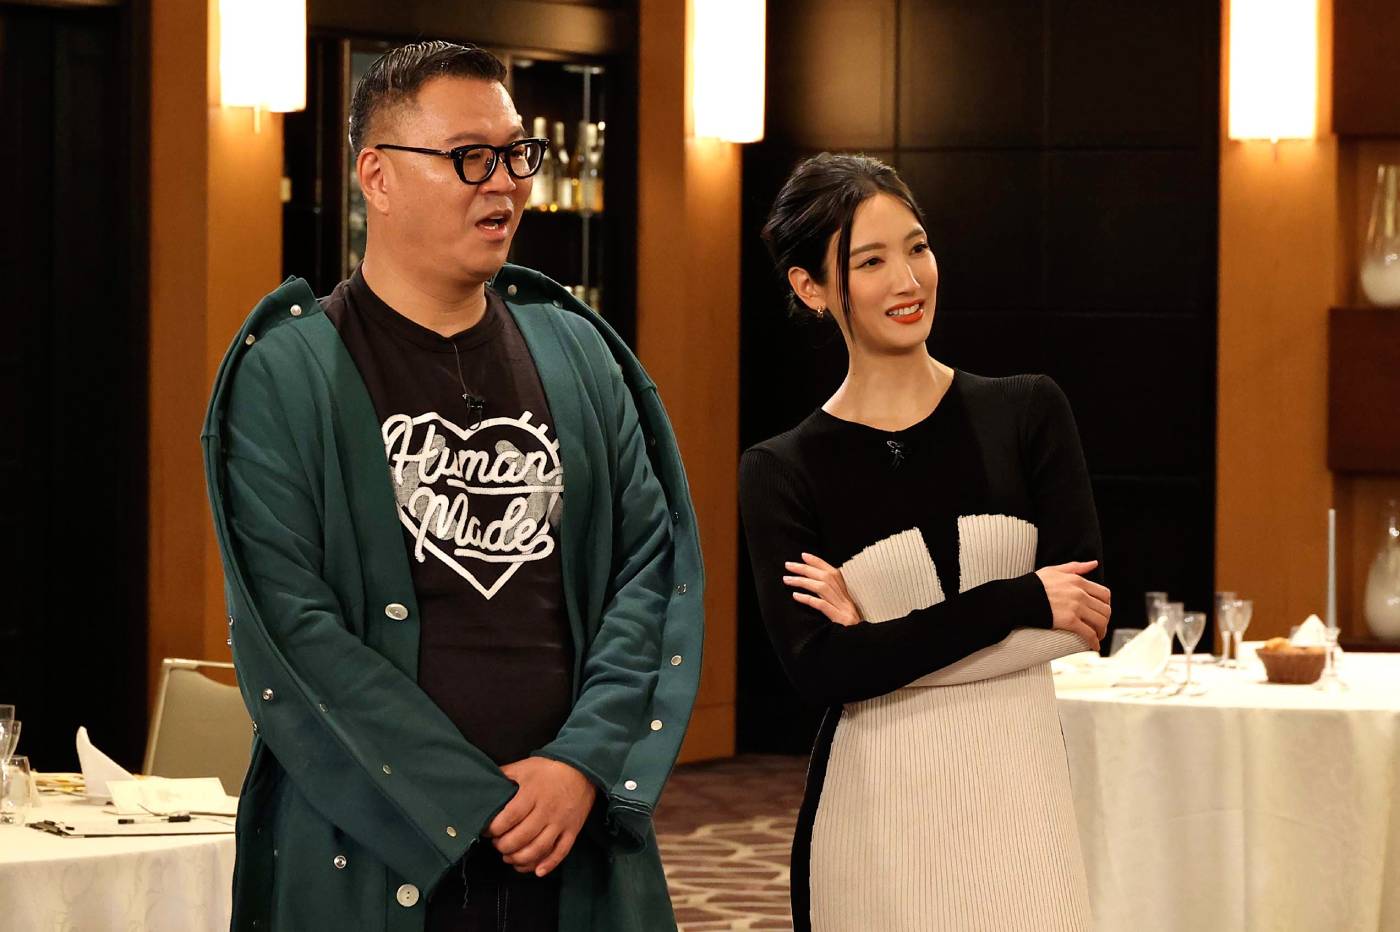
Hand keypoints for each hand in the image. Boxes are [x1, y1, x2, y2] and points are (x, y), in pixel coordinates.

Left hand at [487, 757, 596, 876]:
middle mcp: (546, 810)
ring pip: (539, 849)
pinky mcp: (572, 830)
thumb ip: (504, 775)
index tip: (487, 830)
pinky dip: (548, 865)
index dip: (494, 828)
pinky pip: (561, 852)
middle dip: (504, 846)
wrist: (582, 770)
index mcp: (532, 793)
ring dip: (520, 859)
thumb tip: (484, 783)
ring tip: (510, 857)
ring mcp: (560, 822)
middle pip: (522, 837)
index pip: (509, 817)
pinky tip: (536, 871)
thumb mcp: (524, 767)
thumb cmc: (549, 769)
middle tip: (497, 844)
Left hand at [784, 552, 860, 625]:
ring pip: (823, 588)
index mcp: (846, 595)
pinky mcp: (840, 619)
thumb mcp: (841, 611)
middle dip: (806, 569)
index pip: (833, 572)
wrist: (861, 644)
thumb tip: (811, 586)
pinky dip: (808, 599)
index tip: (803, 555)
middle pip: (826, 577)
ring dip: (803, 581)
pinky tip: (796, 596)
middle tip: (789, 565)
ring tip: (788, 579)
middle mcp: (845, 599)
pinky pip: (822, 605)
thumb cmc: (847, 628)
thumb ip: (830, 599)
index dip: (819, 562)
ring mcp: (843, 609)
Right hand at [1034, 560, 1110, 649]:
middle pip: (1105, 609)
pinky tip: (1093, 646)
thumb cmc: (1033, 584)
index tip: (1100, 611)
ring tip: (1097, 636)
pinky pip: (1089, 633)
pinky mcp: (1069, 621)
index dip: (1105, 605)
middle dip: (1105, 620)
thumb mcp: (1054, 570)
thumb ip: (1076, 567)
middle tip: (1099, 627)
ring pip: (1100, 622)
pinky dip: (1094, 642)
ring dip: (1101, 631)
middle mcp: (1080, 594)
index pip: (1104, 594)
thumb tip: (1094, 564)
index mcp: (1078, 581)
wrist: (1018, 598)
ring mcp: (1076, 607)